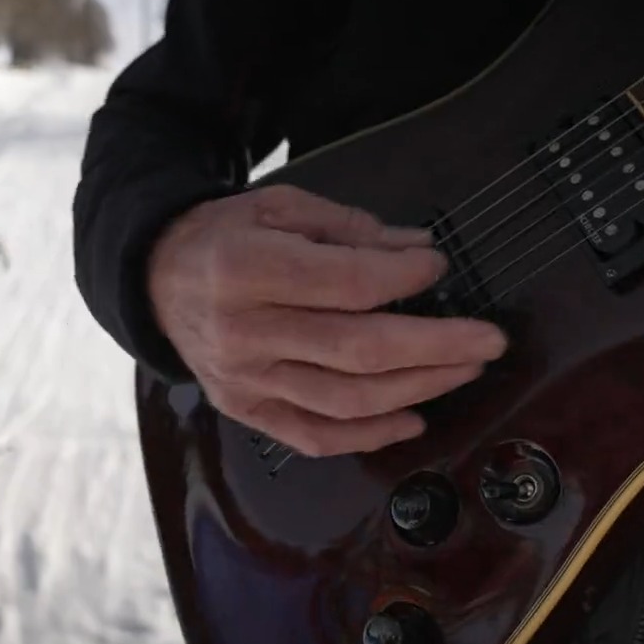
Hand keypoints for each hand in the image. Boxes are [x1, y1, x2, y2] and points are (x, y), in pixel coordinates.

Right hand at [147, 184, 507, 457]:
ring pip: (346, 400)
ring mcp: (245, 380)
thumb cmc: (224, 237)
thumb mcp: (278, 207)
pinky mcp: (247, 410)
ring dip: (418, 389)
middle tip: (488, 340)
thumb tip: (415, 250)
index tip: (436, 266)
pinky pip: (315, 437)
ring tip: (465, 370)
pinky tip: (413, 419)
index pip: (343, 284)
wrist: (155, 280)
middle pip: (356, 351)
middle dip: (435, 347)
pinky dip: (369, 436)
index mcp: (247, 269)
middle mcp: (244, 333)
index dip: (400, 279)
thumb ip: (347, 229)